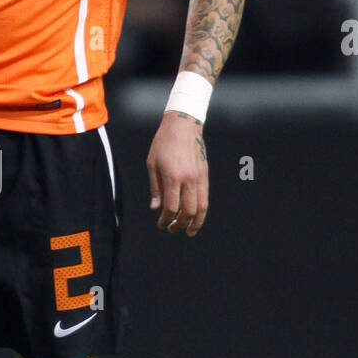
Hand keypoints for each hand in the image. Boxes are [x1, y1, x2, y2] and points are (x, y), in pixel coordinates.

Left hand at [146, 111, 208, 235]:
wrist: (183, 125)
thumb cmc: (163, 144)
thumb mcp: (152, 164)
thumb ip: (155, 188)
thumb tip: (156, 209)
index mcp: (172, 177)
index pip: (171, 207)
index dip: (166, 220)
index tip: (161, 224)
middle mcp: (188, 179)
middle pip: (187, 211)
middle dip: (180, 225)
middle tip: (172, 229)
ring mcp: (199, 177)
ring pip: (201, 207)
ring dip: (195, 222)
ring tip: (189, 231)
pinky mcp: (205, 175)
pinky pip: (205, 198)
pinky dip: (201, 211)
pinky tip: (196, 217)